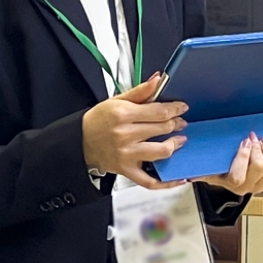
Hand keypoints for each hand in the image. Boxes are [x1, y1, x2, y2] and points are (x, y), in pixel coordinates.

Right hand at [81, 74, 189, 189]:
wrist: (80, 140)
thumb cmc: (98, 120)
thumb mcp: (116, 101)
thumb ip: (140, 91)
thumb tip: (158, 80)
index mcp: (123, 115)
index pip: (158, 111)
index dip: (175, 109)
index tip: (181, 108)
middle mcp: (125, 135)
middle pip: (162, 128)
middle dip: (176, 124)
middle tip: (179, 123)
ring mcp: (126, 154)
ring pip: (161, 151)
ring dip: (175, 145)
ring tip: (178, 141)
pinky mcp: (126, 170)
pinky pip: (150, 180)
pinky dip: (167, 182)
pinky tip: (178, 177)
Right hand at [199, 134, 262, 194]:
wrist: (230, 177)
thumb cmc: (218, 170)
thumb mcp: (206, 169)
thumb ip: (197, 170)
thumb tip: (188, 173)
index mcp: (233, 183)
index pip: (239, 175)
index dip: (242, 157)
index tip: (242, 143)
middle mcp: (250, 186)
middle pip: (260, 167)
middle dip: (256, 149)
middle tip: (251, 139)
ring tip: (260, 142)